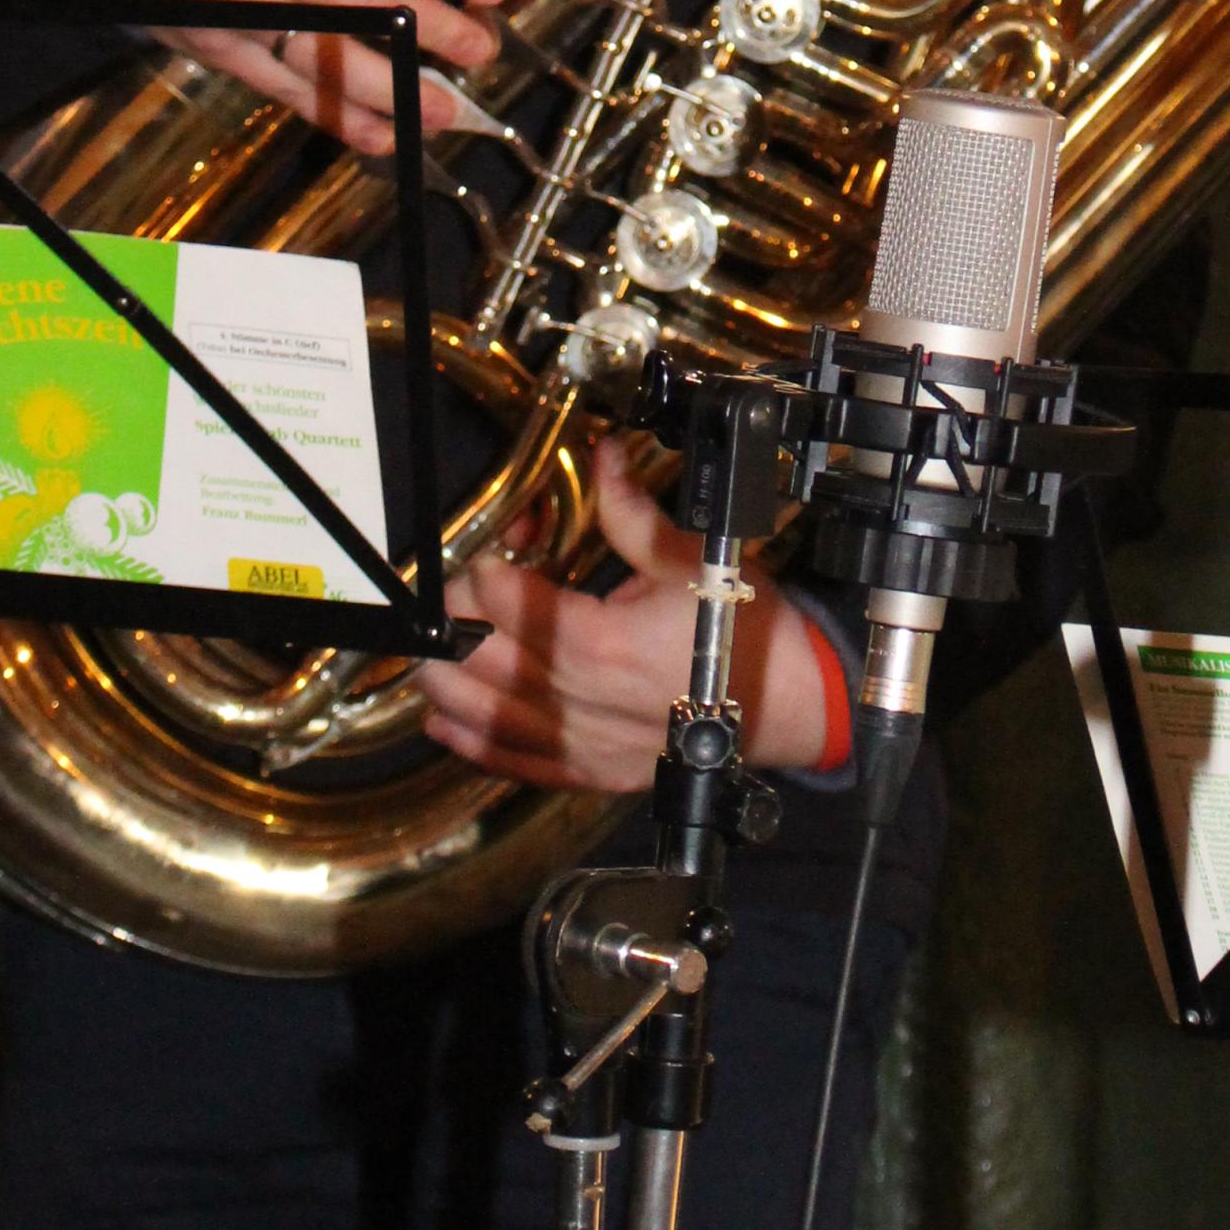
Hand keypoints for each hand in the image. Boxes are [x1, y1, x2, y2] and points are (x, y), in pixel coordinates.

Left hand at [416, 435, 836, 792]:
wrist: (792, 705)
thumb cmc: (746, 634)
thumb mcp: (689, 559)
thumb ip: (630, 511)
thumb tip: (604, 456)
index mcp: (599, 641)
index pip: (503, 601)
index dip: (486, 566)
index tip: (498, 547)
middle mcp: (580, 698)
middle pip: (476, 658)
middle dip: (455, 617)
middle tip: (461, 590)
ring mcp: (582, 743)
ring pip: (480, 715)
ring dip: (443, 680)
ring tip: (437, 648)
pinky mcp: (591, 773)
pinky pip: (511, 763)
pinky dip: (469, 741)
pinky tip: (444, 719)